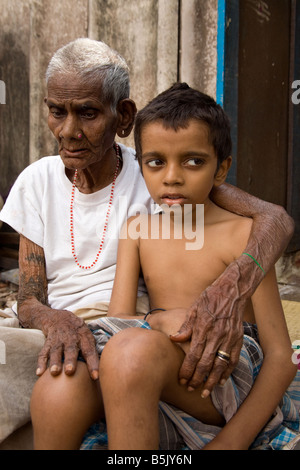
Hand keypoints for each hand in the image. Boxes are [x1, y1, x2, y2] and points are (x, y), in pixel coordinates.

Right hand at [36, 309, 98, 379]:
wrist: (59, 317)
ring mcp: (58, 340)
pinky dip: (41, 363)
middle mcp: (71, 338)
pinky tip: (39, 373)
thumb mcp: (87, 336)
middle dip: (70, 360)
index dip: (93, 364)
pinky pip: (43, 353)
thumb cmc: (77, 332)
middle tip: (70, 371)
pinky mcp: (48, 342)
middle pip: (71, 350)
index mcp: (84, 338)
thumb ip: (93, 351)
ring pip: (56, 351)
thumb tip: (103, 370)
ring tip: (54, 372)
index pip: (90, 351)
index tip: (95, 376)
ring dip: (55, 362)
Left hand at [170, 262, 245, 392]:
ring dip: (212, 381)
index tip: (181, 380)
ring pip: (220, 365)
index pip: (193, 354)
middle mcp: (217, 335)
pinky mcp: (238, 339)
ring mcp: (229, 338)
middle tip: (190, 389)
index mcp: (203, 327)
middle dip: (197, 379)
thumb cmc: (210, 298)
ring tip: (205, 392)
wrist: (233, 290)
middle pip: (206, 363)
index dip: (187, 370)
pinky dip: (227, 372)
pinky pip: (233, 359)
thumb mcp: (194, 308)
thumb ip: (186, 326)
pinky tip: (221, 381)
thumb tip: (174, 339)